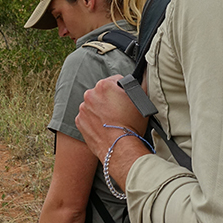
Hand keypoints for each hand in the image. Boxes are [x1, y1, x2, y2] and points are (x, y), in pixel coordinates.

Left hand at [76, 75, 150, 191]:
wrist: (120, 148)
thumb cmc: (131, 125)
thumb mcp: (141, 102)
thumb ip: (142, 84)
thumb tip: (143, 75)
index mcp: (105, 85)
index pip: (116, 80)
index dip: (122, 90)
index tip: (125, 100)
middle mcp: (90, 94)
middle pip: (103, 92)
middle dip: (110, 99)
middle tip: (119, 112)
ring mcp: (83, 108)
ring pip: (94, 104)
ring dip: (100, 109)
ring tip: (112, 121)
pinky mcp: (79, 121)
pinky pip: (87, 117)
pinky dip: (93, 120)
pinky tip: (103, 127)